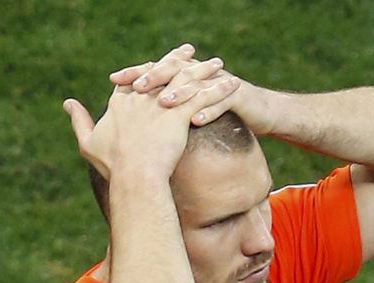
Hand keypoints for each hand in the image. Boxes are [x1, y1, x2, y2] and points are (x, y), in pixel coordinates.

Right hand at [63, 45, 243, 180]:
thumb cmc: (112, 166)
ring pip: (186, 79)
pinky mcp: (180, 114)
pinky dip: (220, 89)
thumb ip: (78, 120)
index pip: (135, 80)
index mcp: (121, 103)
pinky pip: (204, 97)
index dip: (146, 71)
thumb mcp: (88, 142)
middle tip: (188, 51)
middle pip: (162, 71)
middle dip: (176, 59)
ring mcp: (160, 104)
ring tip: (218, 64)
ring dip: (204, 69)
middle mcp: (141, 98)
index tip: (155, 66)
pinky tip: (233, 84)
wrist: (133, 177)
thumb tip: (67, 103)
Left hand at [109, 48, 276, 135]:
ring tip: (164, 104)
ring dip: (179, 94)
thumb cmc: (219, 113)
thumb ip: (164, 108)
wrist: (259, 111)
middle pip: (173, 71)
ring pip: (196, 86)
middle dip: (154, 77)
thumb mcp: (190, 108)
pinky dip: (208, 111)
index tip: (114, 80)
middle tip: (135, 87)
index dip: (135, 72)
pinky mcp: (237, 97)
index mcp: (185, 75)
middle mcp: (199, 75)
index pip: (155, 68)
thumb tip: (131, 114)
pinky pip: (220, 103)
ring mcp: (218, 84)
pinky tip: (196, 121)